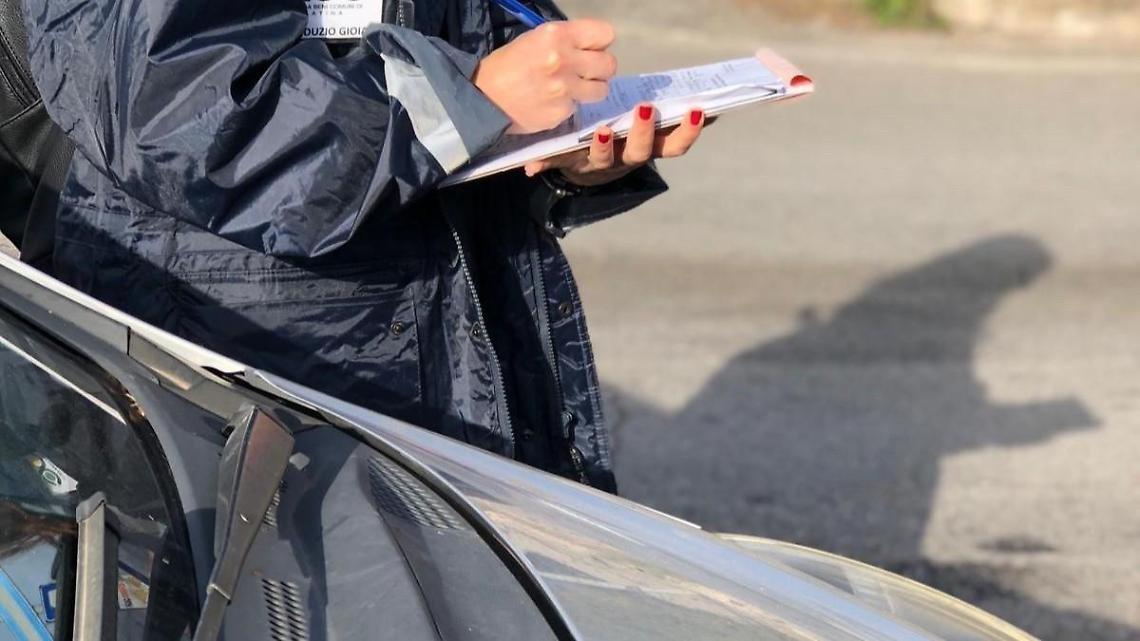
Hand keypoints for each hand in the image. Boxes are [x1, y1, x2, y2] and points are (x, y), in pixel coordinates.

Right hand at [473, 20, 616, 133]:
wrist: (483, 98)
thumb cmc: (508, 65)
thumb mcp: (536, 39)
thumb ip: (567, 41)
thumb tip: (593, 49)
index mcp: (557, 35)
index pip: (605, 35)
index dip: (599, 43)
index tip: (589, 50)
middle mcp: (564, 60)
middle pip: (609, 64)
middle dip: (600, 68)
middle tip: (585, 72)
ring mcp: (565, 89)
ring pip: (602, 89)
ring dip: (590, 89)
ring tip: (570, 89)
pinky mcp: (562, 113)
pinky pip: (578, 108)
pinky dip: (568, 106)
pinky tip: (550, 102)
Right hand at [524, 104, 707, 186]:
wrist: (596, 165)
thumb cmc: (577, 152)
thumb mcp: (561, 157)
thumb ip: (546, 159)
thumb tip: (527, 168)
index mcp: (602, 160)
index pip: (603, 157)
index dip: (603, 147)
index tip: (601, 132)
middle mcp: (629, 158)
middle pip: (641, 151)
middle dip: (644, 132)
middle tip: (645, 110)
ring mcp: (651, 152)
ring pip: (671, 147)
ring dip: (685, 132)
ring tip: (695, 110)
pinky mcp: (666, 142)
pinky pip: (686, 135)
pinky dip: (701, 124)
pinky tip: (717, 110)